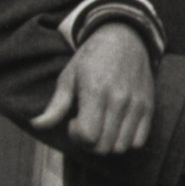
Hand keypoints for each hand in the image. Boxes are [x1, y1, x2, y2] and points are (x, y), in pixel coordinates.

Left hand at [34, 24, 154, 154]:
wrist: (125, 37)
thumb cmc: (91, 58)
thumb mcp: (68, 77)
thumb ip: (55, 106)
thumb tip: (36, 125)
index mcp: (95, 91)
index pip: (87, 137)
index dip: (76, 135)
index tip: (74, 121)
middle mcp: (119, 100)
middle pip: (103, 147)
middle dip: (89, 142)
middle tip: (86, 124)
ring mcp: (136, 105)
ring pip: (120, 148)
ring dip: (107, 143)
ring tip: (101, 124)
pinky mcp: (148, 107)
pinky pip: (138, 142)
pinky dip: (126, 141)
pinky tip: (116, 126)